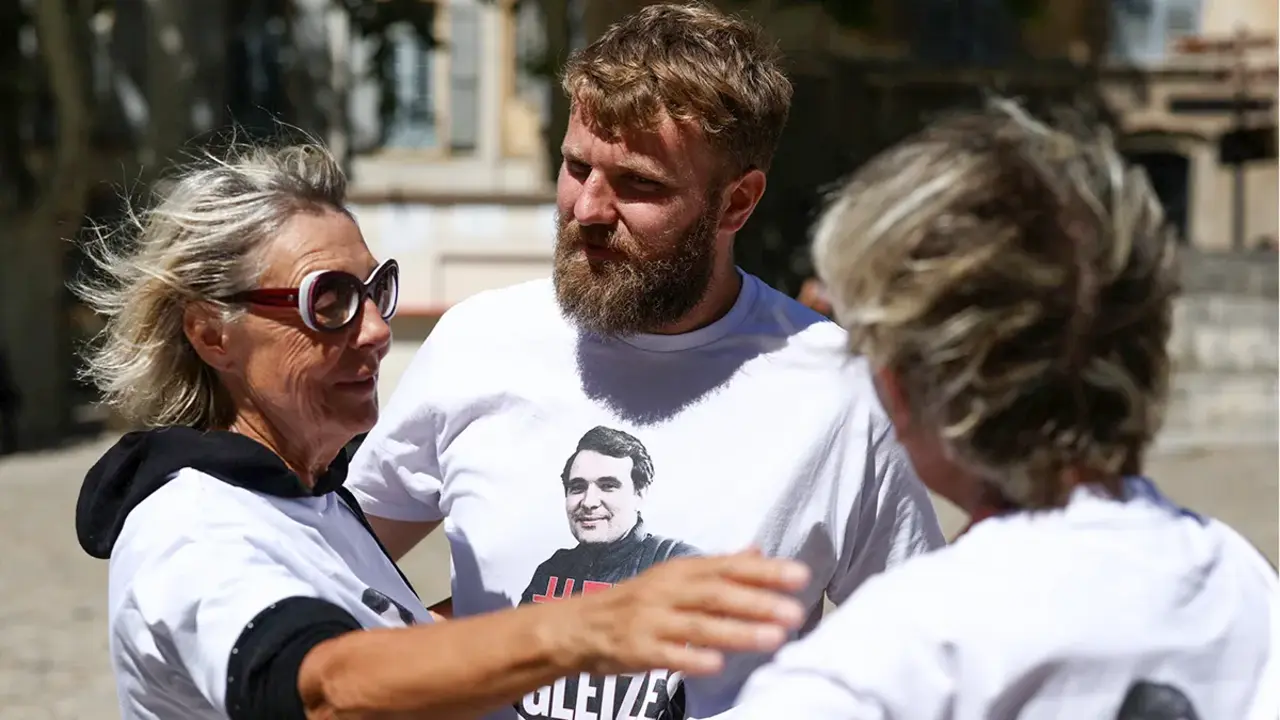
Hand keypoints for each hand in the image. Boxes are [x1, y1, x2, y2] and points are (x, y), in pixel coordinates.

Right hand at [551, 550, 810, 677]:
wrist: (580, 625)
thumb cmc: (637, 600)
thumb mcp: (676, 576)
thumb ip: (718, 566)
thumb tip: (758, 550)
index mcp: (681, 571)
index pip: (729, 567)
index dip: (765, 571)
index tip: (800, 575)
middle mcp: (667, 591)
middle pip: (717, 594)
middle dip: (758, 602)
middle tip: (795, 612)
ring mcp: (651, 619)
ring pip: (698, 624)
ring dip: (738, 631)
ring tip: (774, 638)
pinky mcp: (637, 648)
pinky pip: (667, 654)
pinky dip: (692, 658)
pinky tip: (718, 664)